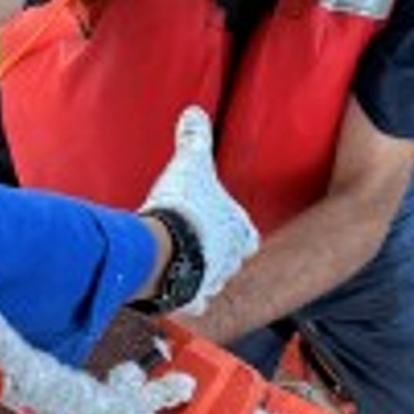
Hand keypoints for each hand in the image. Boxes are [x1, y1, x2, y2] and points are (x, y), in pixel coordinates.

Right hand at [141, 108, 258, 314]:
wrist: (165, 248)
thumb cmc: (185, 204)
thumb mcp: (190, 162)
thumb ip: (195, 138)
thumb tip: (194, 110)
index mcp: (238, 230)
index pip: (248, 237)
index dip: (238, 233)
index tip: (226, 229)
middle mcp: (232, 259)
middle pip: (231, 261)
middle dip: (217, 254)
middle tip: (197, 245)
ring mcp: (213, 281)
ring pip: (212, 282)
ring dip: (200, 274)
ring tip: (180, 264)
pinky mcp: (191, 300)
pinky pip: (192, 303)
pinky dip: (183, 299)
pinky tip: (170, 291)